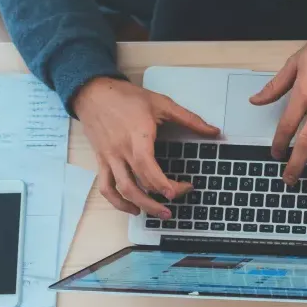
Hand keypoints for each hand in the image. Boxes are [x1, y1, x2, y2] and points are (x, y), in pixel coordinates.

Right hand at [72, 78, 218, 218]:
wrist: (92, 91)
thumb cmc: (126, 97)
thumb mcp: (161, 103)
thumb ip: (189, 119)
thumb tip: (214, 131)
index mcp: (137, 136)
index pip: (147, 166)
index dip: (162, 183)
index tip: (178, 191)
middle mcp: (121, 150)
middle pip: (139, 183)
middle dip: (160, 197)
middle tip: (178, 199)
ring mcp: (109, 158)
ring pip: (122, 189)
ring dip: (142, 206)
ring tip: (161, 214)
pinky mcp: (102, 161)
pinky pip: (106, 187)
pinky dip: (118, 202)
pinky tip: (133, 209)